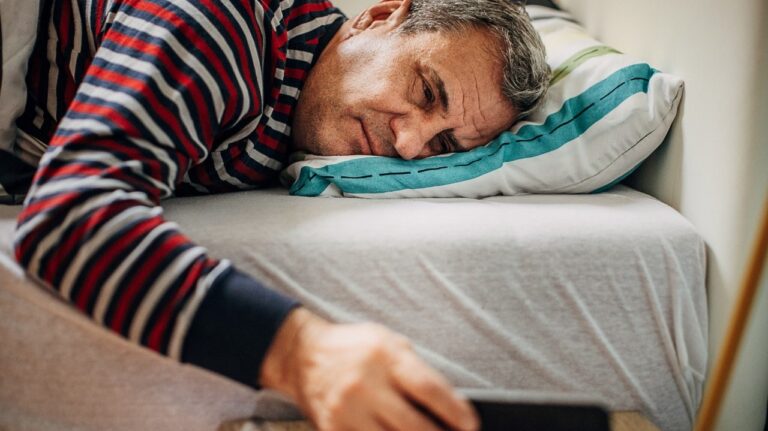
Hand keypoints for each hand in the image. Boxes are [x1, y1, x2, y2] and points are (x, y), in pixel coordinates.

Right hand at [260, 308, 478, 430]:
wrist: (303, 355)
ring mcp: (347, 411)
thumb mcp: (389, 343)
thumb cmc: (353, 348)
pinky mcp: (333, 430)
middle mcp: (365, 385)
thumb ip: (416, 371)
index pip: (430, 390)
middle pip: (416, 426)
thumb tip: (450, 405)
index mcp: (385, 357)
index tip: (471, 425)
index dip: (456, 412)